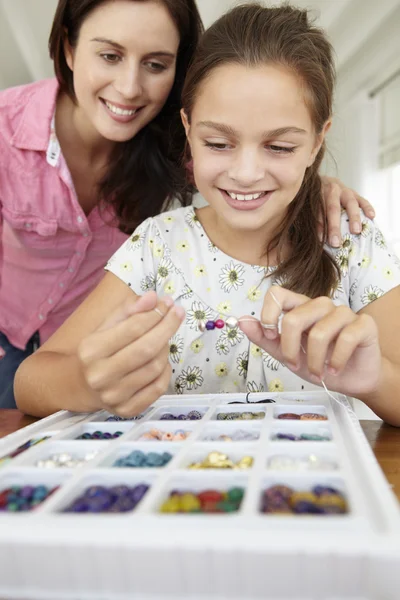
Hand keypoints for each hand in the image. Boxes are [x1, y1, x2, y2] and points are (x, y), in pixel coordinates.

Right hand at [77, 291, 184, 416]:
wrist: (79, 386)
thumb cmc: (97, 351)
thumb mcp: (105, 326)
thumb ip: (129, 310)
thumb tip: (153, 298)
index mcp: (91, 350)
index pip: (133, 328)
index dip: (155, 314)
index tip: (168, 303)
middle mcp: (100, 375)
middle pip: (146, 349)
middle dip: (167, 328)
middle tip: (178, 312)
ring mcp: (114, 396)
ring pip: (155, 367)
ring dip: (165, 349)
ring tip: (162, 339)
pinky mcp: (127, 411)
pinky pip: (158, 387)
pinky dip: (165, 371)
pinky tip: (161, 361)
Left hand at [239, 286, 381, 396]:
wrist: (352, 379)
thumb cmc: (319, 362)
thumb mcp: (286, 354)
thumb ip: (265, 338)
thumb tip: (241, 321)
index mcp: (300, 307)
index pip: (277, 294)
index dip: (268, 315)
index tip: (272, 337)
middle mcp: (321, 305)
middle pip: (294, 318)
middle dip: (290, 349)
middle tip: (295, 366)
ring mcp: (343, 312)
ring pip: (319, 332)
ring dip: (314, 360)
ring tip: (318, 372)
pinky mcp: (364, 324)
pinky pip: (346, 339)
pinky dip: (336, 360)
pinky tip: (335, 369)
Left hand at [320, 176, 374, 246]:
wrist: (324, 182)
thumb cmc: (317, 199)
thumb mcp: (311, 205)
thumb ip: (313, 218)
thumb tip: (315, 239)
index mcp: (317, 194)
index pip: (318, 211)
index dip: (319, 226)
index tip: (320, 240)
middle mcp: (331, 190)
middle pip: (333, 208)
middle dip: (334, 226)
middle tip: (336, 242)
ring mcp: (344, 191)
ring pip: (350, 203)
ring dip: (353, 217)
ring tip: (356, 231)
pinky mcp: (355, 193)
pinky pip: (363, 200)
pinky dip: (367, 208)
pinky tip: (372, 216)